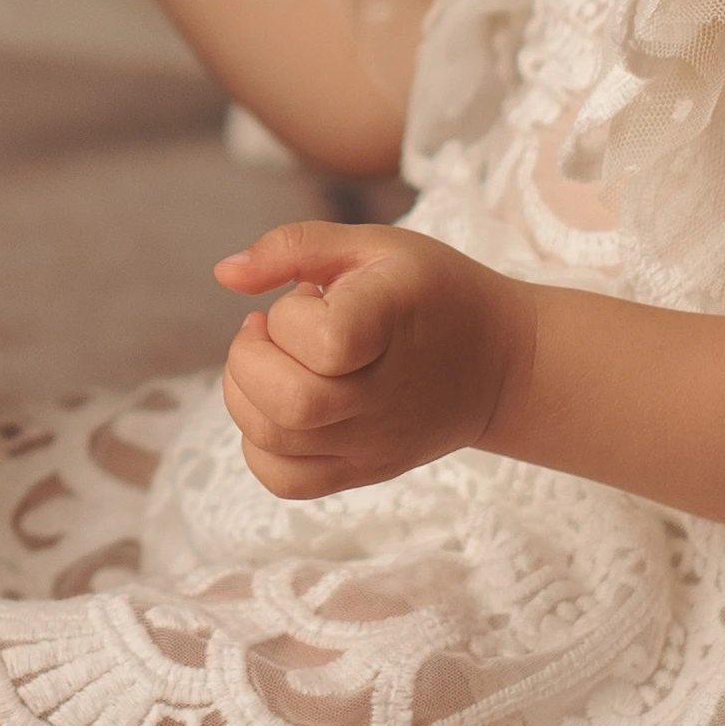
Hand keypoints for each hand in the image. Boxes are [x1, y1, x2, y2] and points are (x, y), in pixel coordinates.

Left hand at [210, 223, 525, 499]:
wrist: (499, 364)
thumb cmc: (432, 294)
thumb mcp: (376, 245)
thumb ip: (295, 246)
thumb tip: (224, 274)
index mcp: (392, 327)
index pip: (324, 342)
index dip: (292, 316)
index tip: (307, 297)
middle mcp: (384, 398)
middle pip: (289, 405)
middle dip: (249, 357)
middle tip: (267, 330)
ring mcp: (373, 444)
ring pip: (273, 441)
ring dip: (244, 393)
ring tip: (270, 362)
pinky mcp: (362, 471)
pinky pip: (284, 480)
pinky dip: (257, 443)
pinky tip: (276, 405)